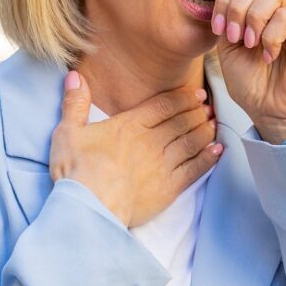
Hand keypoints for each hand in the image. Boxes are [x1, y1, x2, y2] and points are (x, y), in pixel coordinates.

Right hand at [49, 71, 221, 227]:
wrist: (90, 208)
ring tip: (213, 124)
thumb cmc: (76, 171)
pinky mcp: (170, 187)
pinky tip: (217, 150)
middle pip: (182, 121)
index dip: (184, 98)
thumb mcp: (68, 132)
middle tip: (208, 108)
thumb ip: (75, 103)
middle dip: (197, 112)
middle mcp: (152, 141)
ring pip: (192, 141)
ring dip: (205, 131)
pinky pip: (195, 168)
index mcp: (130, 125)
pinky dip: (208, 157)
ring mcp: (164, 164)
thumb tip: (74, 76)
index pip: (164, 105)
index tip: (197, 94)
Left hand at [210, 0, 285, 143]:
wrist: (270, 111)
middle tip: (232, 36)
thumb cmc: (251, 82)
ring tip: (249, 43)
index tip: (217, 28)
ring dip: (253, 16)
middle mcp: (283, 6)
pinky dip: (270, 36)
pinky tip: (269, 56)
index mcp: (262, 6)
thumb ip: (228, 15)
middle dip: (236, 5)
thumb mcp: (228, 44)